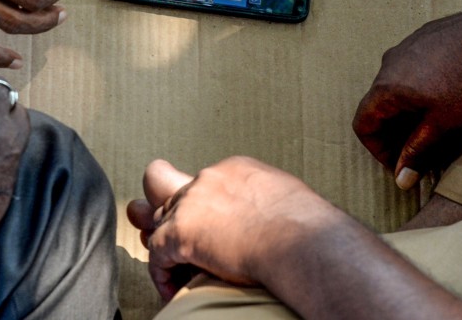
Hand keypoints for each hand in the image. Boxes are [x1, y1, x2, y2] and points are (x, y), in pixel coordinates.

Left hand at [127, 157, 334, 300]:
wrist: (299, 239)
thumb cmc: (306, 227)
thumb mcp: (288, 198)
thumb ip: (269, 201)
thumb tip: (278, 215)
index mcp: (235, 170)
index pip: (205, 182)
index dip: (201, 204)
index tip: (209, 227)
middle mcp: (209, 179)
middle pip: (167, 187)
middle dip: (165, 209)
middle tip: (168, 231)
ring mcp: (191, 204)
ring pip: (155, 217)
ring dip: (159, 240)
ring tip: (167, 263)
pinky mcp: (180, 232)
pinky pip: (156, 253)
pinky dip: (161, 274)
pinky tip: (173, 290)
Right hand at [352, 12, 461, 189]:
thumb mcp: (442, 125)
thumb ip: (417, 152)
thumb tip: (401, 179)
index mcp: (386, 88)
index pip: (363, 124)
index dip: (378, 149)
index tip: (400, 162)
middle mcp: (388, 64)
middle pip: (378, 105)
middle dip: (394, 131)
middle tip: (418, 148)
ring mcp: (405, 46)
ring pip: (395, 85)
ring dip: (407, 108)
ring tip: (434, 122)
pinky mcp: (423, 36)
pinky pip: (411, 67)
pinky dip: (418, 87)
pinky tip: (445, 94)